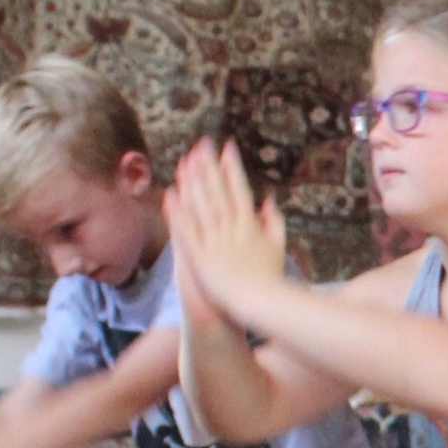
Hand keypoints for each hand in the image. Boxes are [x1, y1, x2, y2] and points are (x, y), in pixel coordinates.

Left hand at [166, 140, 289, 310]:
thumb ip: (273, 221)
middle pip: (217, 190)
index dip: (232, 166)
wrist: (257, 304)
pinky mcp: (198, 255)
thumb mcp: (278, 246)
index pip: (239, 188)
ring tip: (183, 160)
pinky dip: (177, 211)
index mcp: (250, 224)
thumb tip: (269, 199)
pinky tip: (169, 193)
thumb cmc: (269, 278)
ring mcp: (213, 241)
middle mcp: (231, 228)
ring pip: (200, 205)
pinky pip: (185, 229)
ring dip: (191, 181)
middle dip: (208, 165)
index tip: (226, 146)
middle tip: (200, 143)